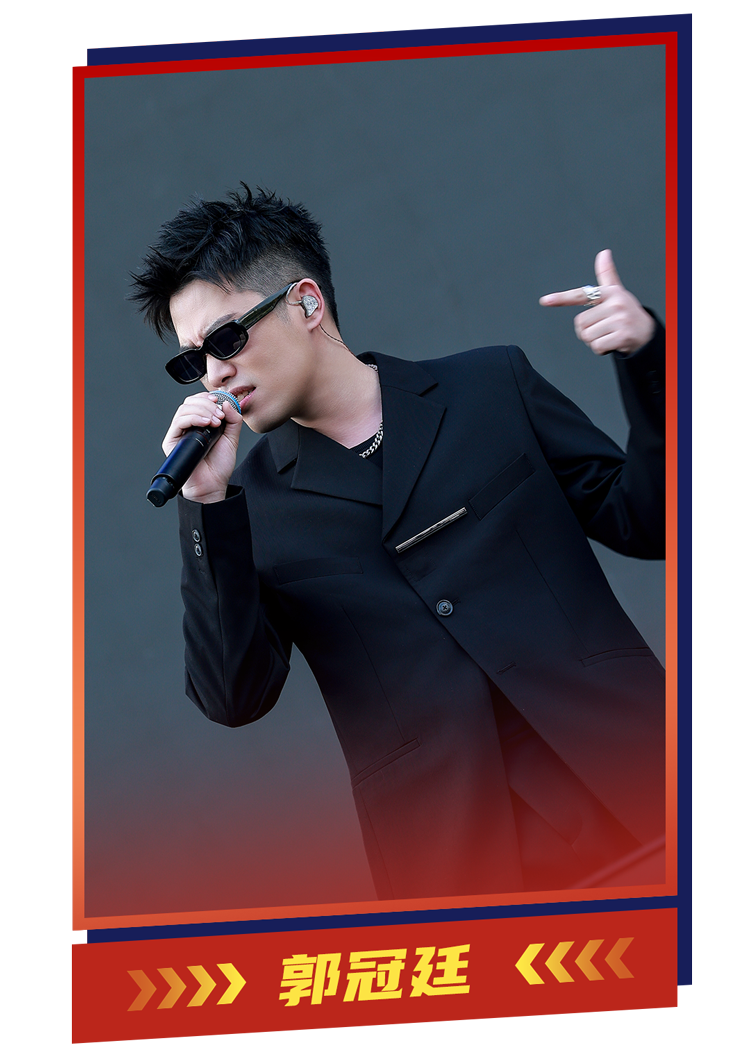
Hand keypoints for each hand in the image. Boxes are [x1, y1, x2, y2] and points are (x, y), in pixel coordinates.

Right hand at [161, 391, 243, 502]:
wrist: (213, 484)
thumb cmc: (219, 465)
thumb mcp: (232, 438)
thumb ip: (233, 420)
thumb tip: (227, 403)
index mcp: (199, 423)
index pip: (197, 401)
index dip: (207, 397)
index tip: (219, 400)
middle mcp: (187, 426)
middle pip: (190, 402)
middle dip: (207, 404)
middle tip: (220, 415)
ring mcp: (179, 433)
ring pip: (184, 410)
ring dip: (202, 410)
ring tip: (215, 422)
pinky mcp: (172, 441)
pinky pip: (178, 422)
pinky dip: (193, 418)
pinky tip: (206, 424)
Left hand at [539, 249, 654, 354]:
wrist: (647, 333)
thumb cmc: (627, 311)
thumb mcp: (617, 292)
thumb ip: (607, 275)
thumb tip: (603, 252)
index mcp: (610, 292)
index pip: (581, 295)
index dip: (562, 299)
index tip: (544, 301)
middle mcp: (615, 303)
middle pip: (580, 324)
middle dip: (587, 331)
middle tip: (603, 329)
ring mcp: (620, 320)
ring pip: (588, 337)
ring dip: (594, 341)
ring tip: (609, 335)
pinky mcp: (622, 336)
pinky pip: (597, 347)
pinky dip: (601, 350)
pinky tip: (613, 344)